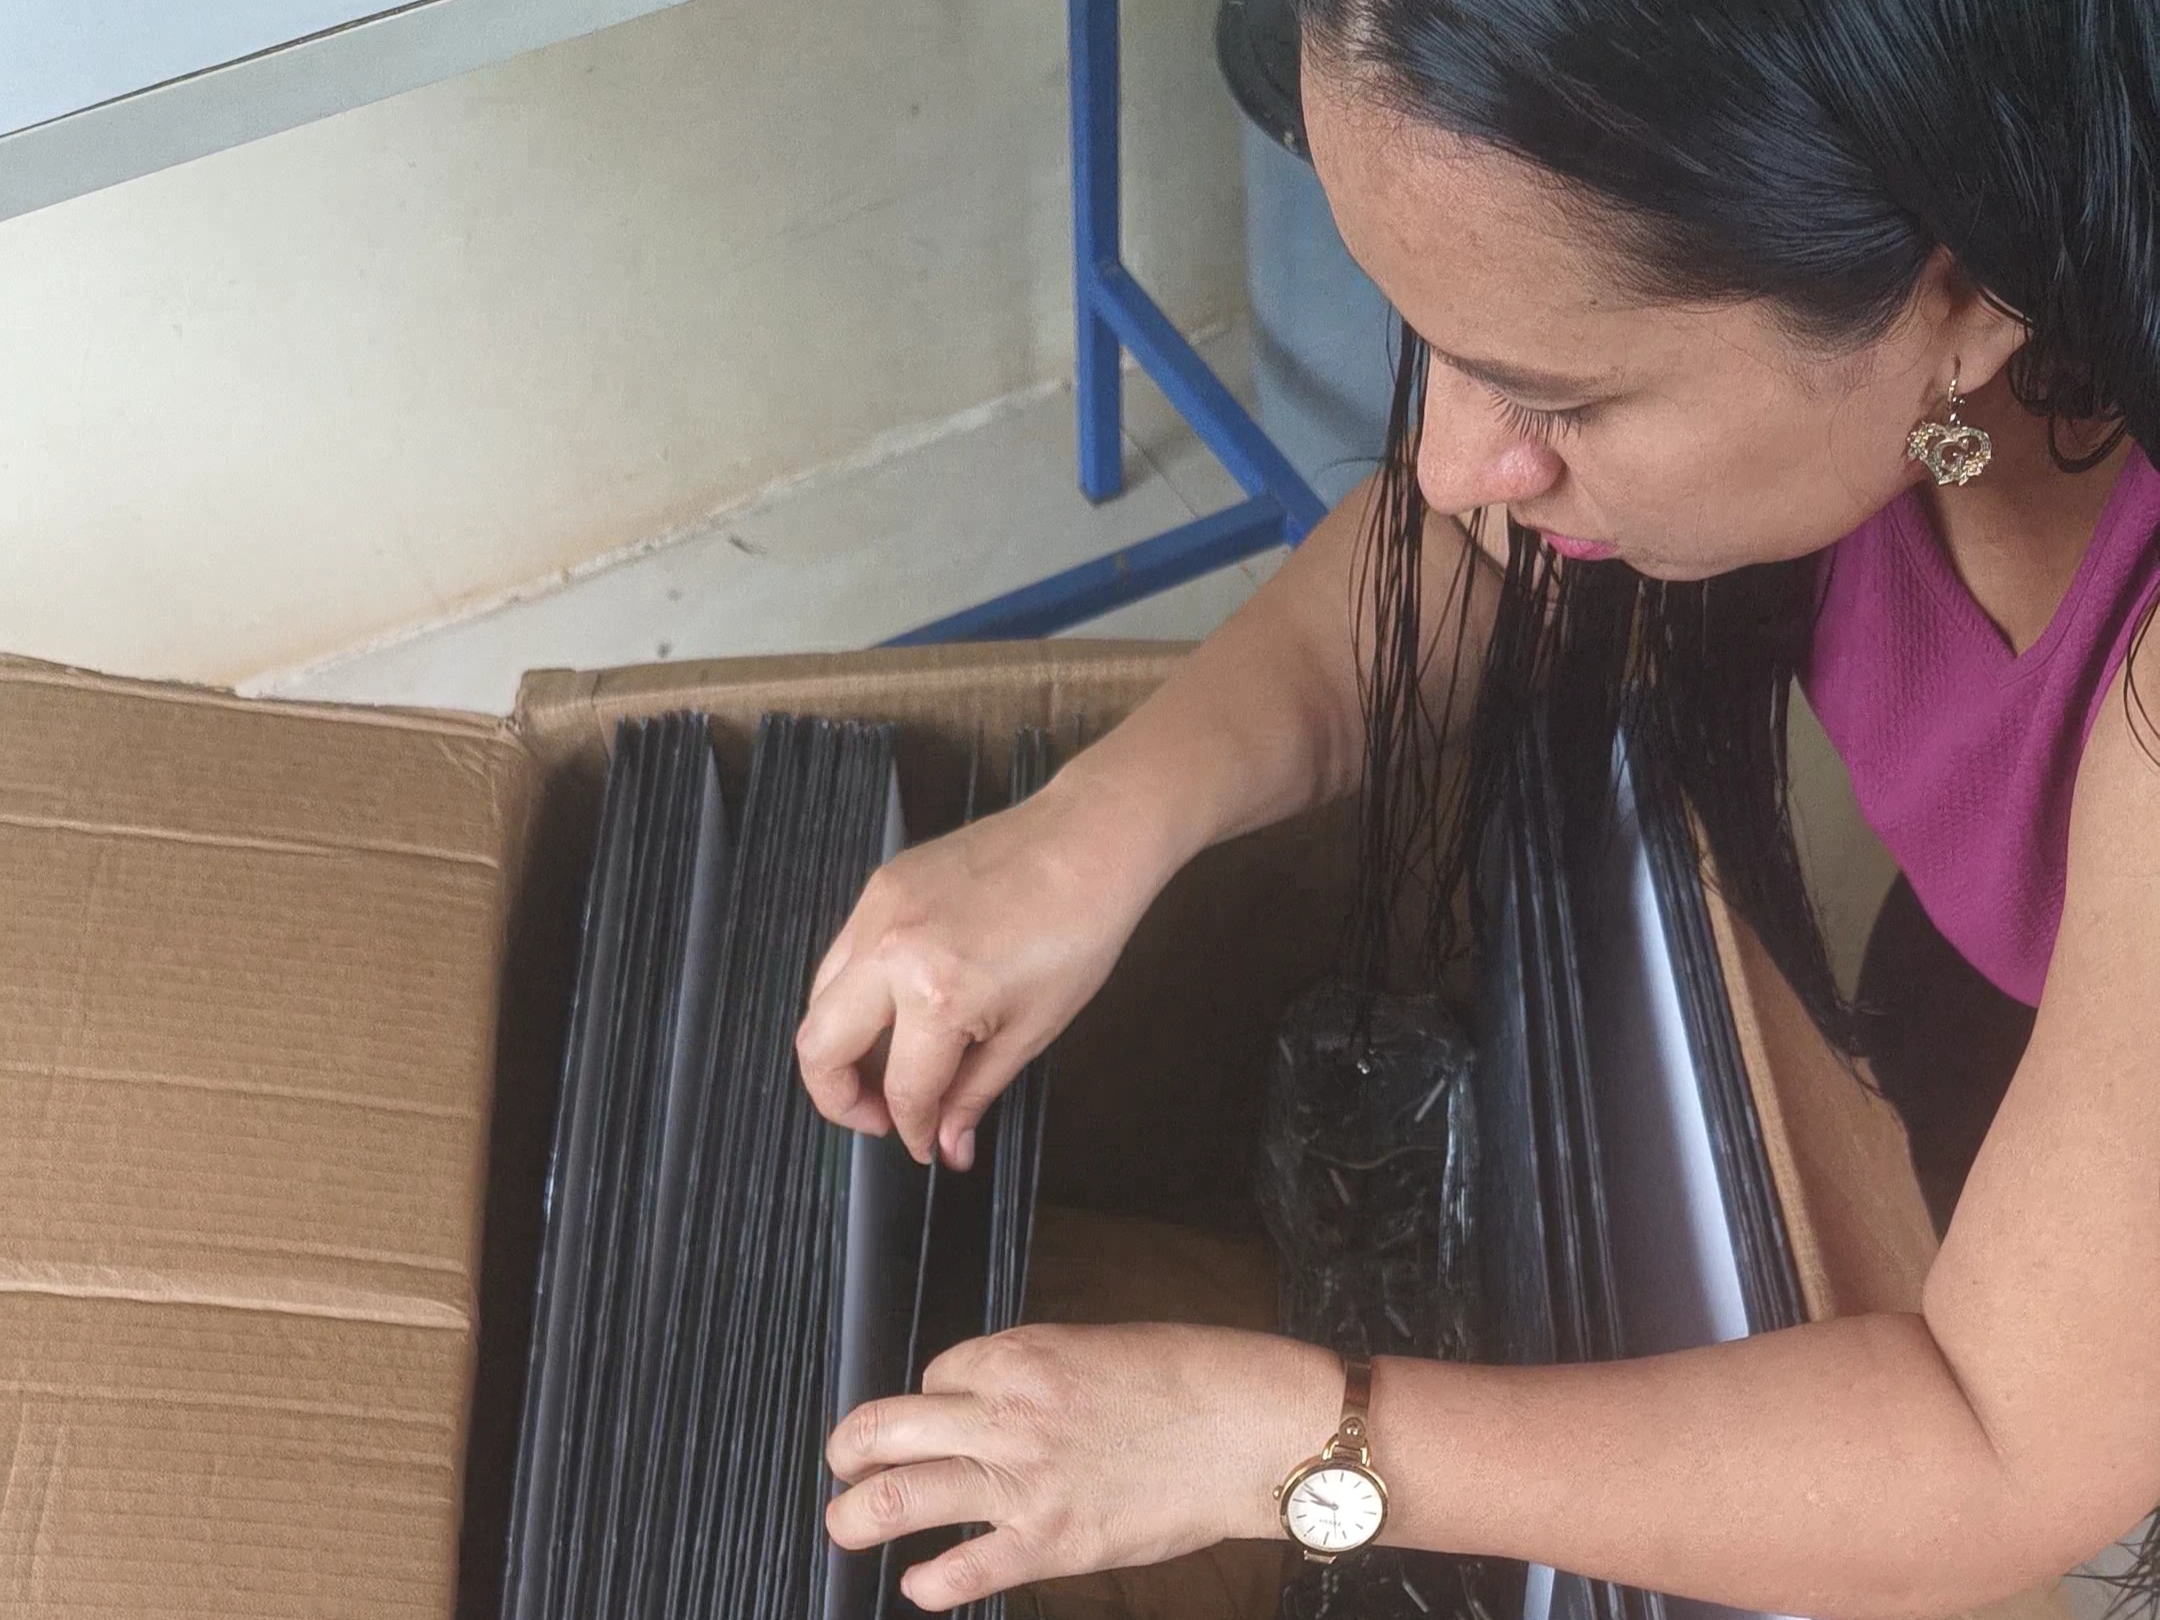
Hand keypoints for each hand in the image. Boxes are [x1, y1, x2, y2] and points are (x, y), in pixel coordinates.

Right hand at [795, 771, 1168, 1167]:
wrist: (1090, 840)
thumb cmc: (1080, 927)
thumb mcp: (1033, 1029)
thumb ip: (975, 1092)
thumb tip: (947, 1144)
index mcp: (936, 992)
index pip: (901, 1089)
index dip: (913, 1131)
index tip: (925, 1144)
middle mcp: (890, 949)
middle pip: (817, 1047)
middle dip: (840, 1098)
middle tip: (883, 1115)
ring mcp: (877, 910)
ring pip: (818, 999)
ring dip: (842, 1044)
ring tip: (894, 1065)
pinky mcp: (881, 885)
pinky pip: (843, 955)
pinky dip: (857, 995)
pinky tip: (901, 1011)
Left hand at [824, 1322, 1341, 1611]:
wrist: (1247, 1426)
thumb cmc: (1186, 1377)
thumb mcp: (1094, 1347)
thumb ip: (1033, 1374)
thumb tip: (986, 1400)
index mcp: (1019, 1355)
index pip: (933, 1376)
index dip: (931, 1400)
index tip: (939, 1420)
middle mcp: (1006, 1412)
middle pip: (885, 1426)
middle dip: (849, 1449)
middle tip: (842, 1464)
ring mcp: (1025, 1480)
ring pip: (904, 1495)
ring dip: (856, 1515)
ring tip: (843, 1525)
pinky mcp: (1053, 1541)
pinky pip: (966, 1567)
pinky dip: (930, 1582)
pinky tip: (918, 1584)